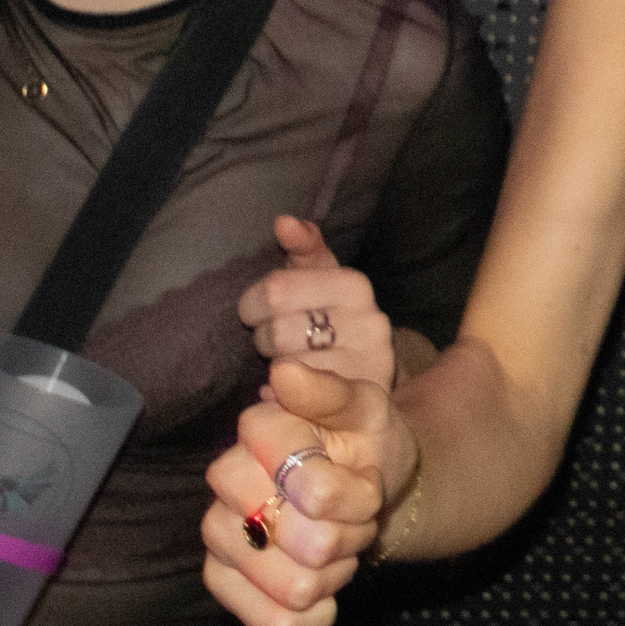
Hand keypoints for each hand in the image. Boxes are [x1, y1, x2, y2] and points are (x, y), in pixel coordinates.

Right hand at [200, 358, 414, 625]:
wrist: (364, 486)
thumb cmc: (364, 442)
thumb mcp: (366, 408)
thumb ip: (331, 391)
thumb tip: (284, 371)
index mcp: (258, 429)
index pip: (317, 491)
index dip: (357, 498)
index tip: (365, 482)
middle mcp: (224, 481)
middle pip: (307, 544)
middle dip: (350, 535)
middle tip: (354, 515)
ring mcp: (219, 535)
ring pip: (295, 587)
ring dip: (336, 572)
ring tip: (339, 544)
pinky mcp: (222, 581)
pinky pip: (275, 623)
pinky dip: (316, 613)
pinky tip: (324, 587)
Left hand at [239, 216, 398, 389]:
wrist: (366, 372)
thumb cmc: (328, 316)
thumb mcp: (318, 279)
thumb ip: (302, 249)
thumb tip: (284, 222)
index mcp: (355, 285)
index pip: (276, 289)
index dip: (255, 304)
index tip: (260, 313)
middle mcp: (370, 323)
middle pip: (278, 330)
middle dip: (266, 338)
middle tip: (276, 342)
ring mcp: (367, 367)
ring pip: (286, 368)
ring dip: (276, 369)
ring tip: (290, 364)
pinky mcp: (356, 403)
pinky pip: (295, 401)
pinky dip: (282, 397)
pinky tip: (291, 390)